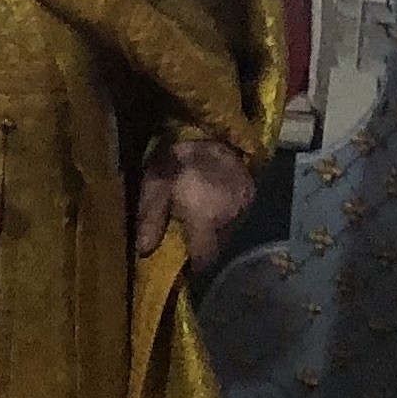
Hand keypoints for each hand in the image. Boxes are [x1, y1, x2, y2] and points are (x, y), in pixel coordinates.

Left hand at [135, 135, 253, 267]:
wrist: (210, 129)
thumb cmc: (177, 158)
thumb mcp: (155, 184)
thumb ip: (150, 217)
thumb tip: (143, 251)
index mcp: (206, 217)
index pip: (206, 258)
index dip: (195, 266)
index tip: (185, 268)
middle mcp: (232, 216)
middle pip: (218, 247)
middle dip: (202, 246)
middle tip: (186, 240)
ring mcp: (246, 206)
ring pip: (229, 233)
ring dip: (214, 232)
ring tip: (197, 222)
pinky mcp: (253, 195)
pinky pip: (238, 217)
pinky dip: (224, 218)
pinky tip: (211, 207)